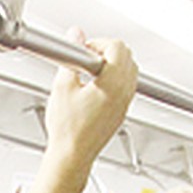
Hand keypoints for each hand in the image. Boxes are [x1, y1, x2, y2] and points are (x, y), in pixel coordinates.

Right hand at [44, 33, 137, 168]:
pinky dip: (114, 81)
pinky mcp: (121, 113)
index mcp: (113, 84)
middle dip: (107, 51)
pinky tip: (95, 88)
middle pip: (127, 56)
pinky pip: (126, 88)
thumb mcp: (62, 87)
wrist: (72, 156)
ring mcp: (124, 104)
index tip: (84, 50)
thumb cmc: (68, 130)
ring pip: (130, 71)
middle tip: (86, 59)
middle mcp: (123, 93)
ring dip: (112, 65)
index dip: (98, 43)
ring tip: (90, 74)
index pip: (117, 47)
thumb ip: (70, 57)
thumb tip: (75, 36)